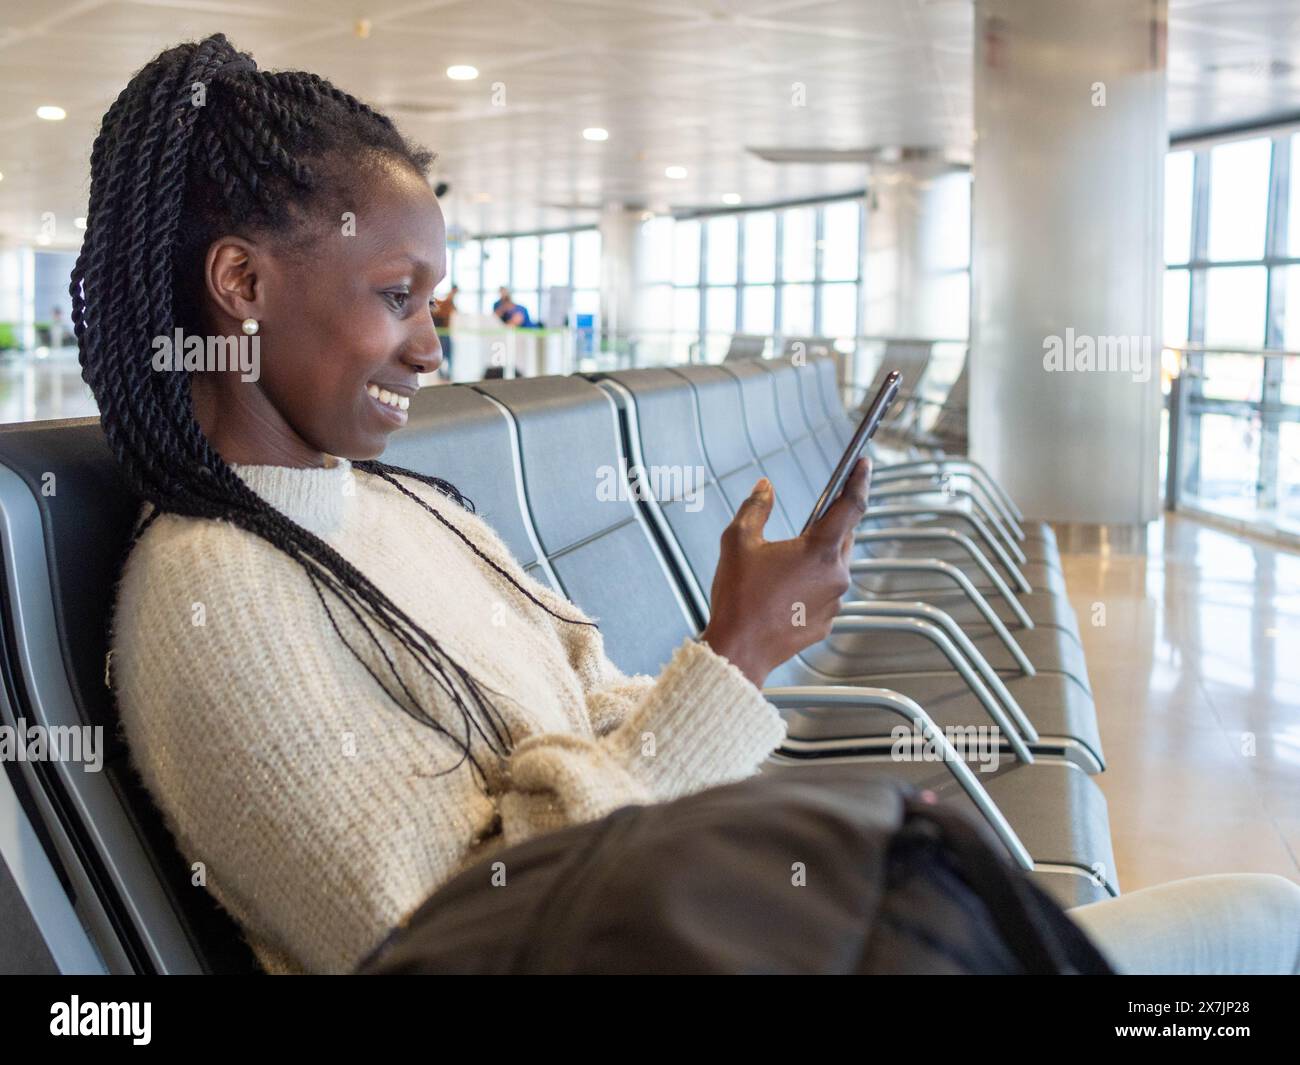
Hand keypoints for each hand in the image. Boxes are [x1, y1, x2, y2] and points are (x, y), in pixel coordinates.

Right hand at [698, 457, 870, 687]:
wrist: (739, 650)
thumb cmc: (738, 599)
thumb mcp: (738, 542)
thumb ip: (756, 508)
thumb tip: (765, 488)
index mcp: (819, 550)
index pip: (852, 505)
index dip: (859, 480)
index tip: (864, 465)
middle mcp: (836, 575)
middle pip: (844, 536)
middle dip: (829, 524)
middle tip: (806, 523)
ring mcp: (835, 601)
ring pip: (834, 566)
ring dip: (817, 558)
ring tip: (784, 565)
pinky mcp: (827, 621)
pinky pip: (826, 593)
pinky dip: (811, 585)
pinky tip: (783, 591)